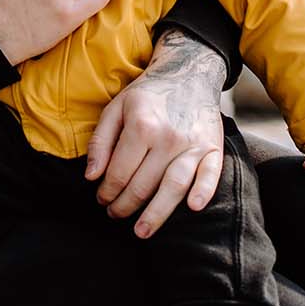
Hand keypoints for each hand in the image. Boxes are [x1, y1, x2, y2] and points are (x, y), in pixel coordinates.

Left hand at [84, 29, 225, 237]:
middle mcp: (168, 137)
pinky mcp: (213, 148)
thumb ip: (101, 141)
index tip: (101, 200)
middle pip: (143, 185)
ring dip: (156, 213)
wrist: (188, 74)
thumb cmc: (147, 95)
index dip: (107, 191)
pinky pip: (211, 175)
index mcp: (142, 126)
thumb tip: (91, 177)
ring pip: (174, 187)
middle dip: (125, 205)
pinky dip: (203, 192)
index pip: (119, 172)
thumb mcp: (116, 108)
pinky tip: (192, 208)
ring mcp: (193, 144)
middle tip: (115, 214)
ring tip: (141, 231)